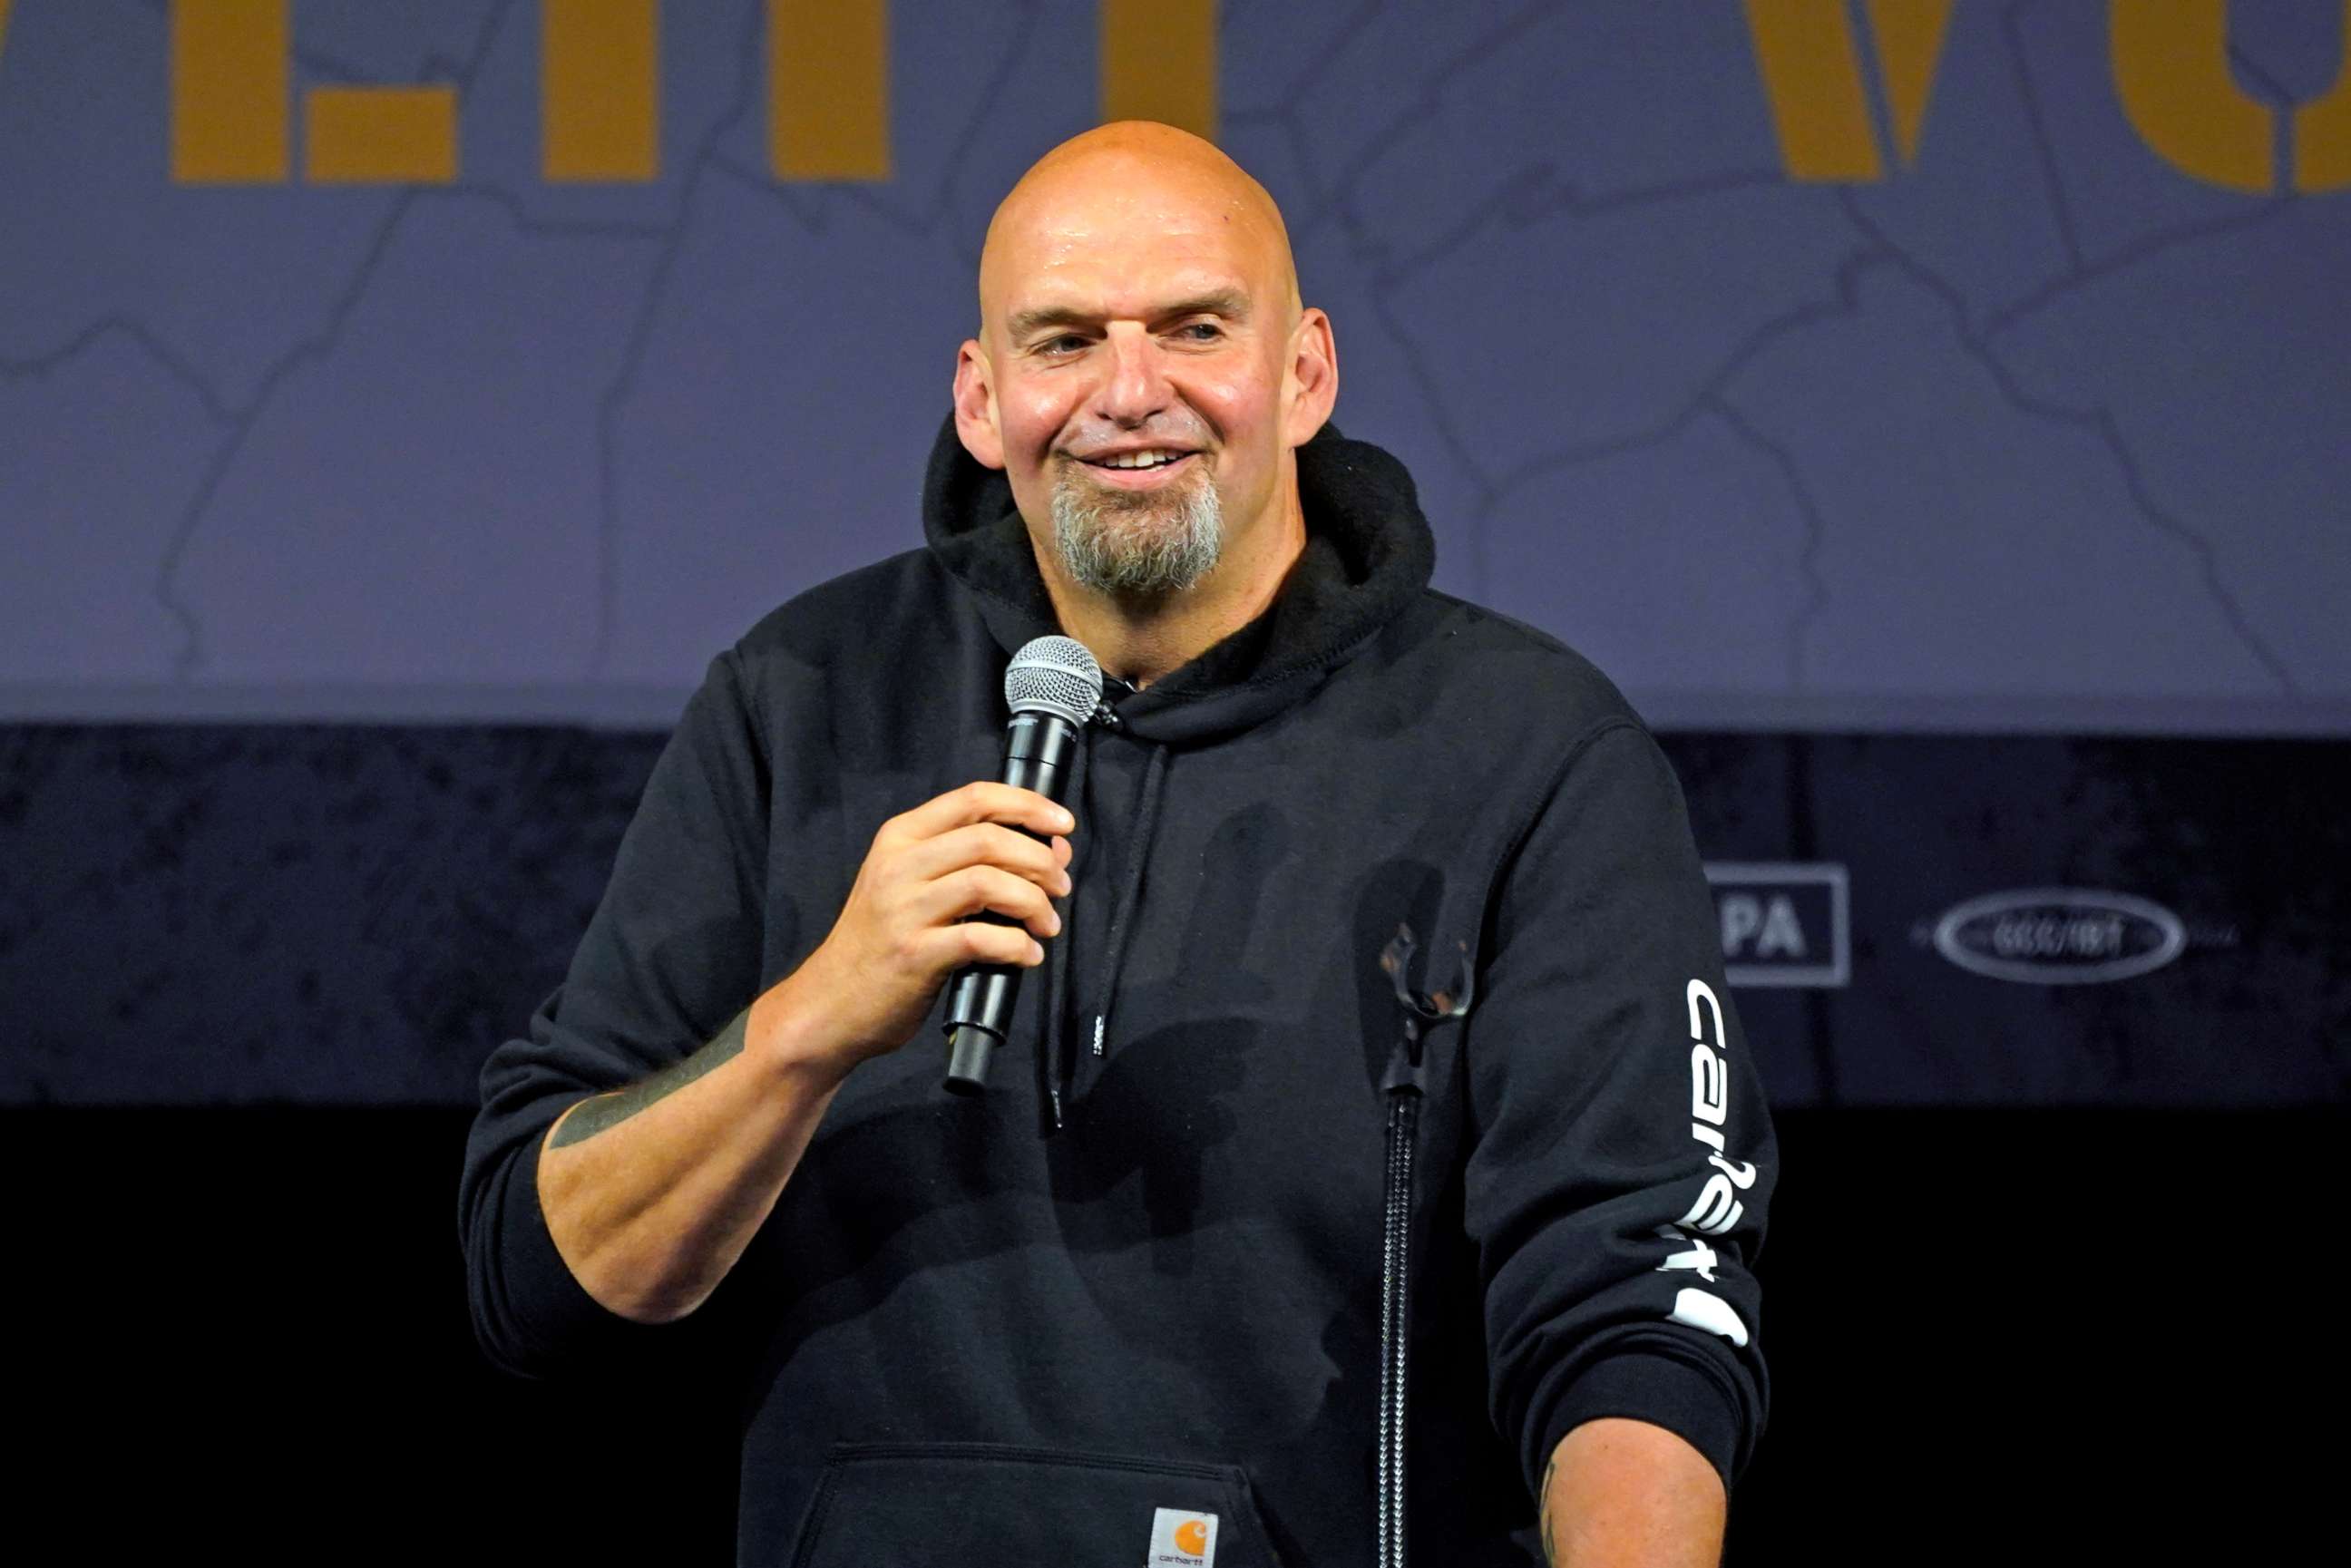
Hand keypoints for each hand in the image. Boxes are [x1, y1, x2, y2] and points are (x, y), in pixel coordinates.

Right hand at [757, 782, 1074, 1075]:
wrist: (829, 1004)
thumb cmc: (880, 943)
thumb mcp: (913, 887)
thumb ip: (973, 862)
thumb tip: (1052, 848)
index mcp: (899, 838)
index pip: (973, 798)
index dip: (1027, 805)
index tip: (1062, 824)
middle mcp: (899, 866)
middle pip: (988, 838)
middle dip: (1039, 861)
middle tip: (1061, 887)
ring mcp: (903, 910)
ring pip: (988, 882)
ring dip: (1034, 902)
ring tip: (1048, 924)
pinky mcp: (914, 955)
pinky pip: (981, 938)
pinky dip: (1017, 945)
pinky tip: (1028, 955)